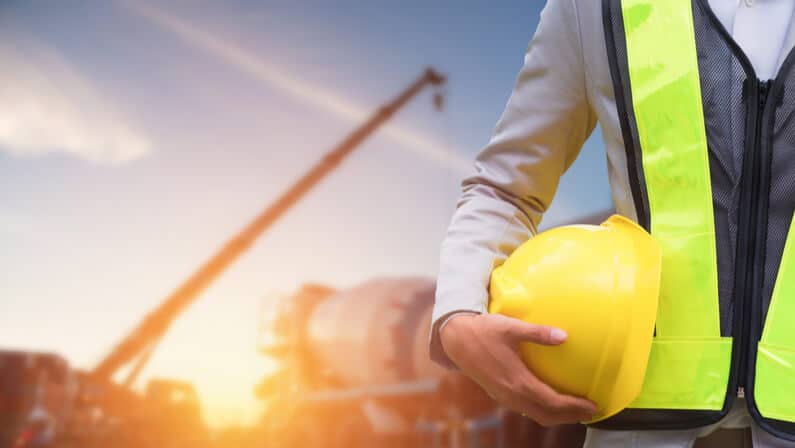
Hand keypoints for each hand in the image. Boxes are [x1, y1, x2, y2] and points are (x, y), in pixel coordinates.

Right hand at [440, 313, 596, 425]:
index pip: (552, 402)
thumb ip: (538, 333)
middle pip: (546, 415)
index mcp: (517, 381)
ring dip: (556, 415)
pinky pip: (525, 409)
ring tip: (574, 409)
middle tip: (590, 412)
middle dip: (570, 417)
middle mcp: (511, 394)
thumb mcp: (511, 327)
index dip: (574, 407)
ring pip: (535, 414)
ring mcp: (504, 396)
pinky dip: (542, 410)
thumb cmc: (484, 330)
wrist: (455, 339)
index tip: (593, 405)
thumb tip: (565, 336)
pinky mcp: (499, 393)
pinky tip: (548, 399)